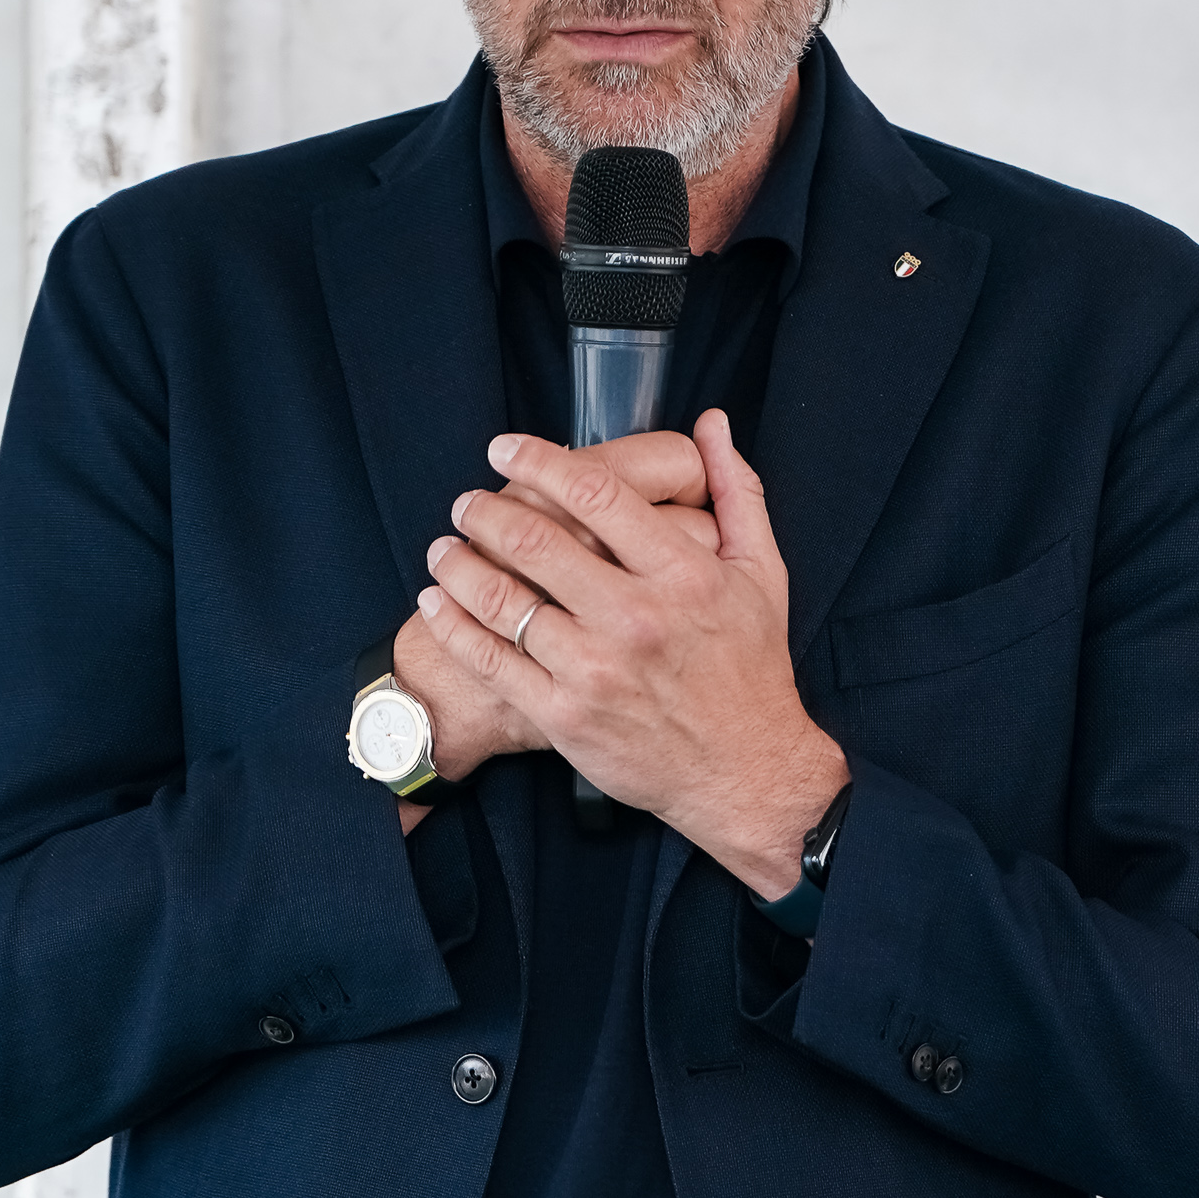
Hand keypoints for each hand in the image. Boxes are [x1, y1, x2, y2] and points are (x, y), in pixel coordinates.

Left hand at [418, 410, 849, 896]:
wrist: (747, 772)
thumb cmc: (752, 669)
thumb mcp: (763, 573)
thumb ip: (737, 492)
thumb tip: (713, 424)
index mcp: (684, 573)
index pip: (595, 493)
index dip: (538, 460)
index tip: (506, 448)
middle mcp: (636, 618)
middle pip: (536, 540)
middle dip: (486, 510)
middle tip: (467, 500)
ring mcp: (595, 669)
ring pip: (501, 600)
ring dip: (457, 563)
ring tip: (443, 547)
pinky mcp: (564, 716)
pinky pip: (491, 660)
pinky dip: (452, 625)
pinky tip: (436, 603)